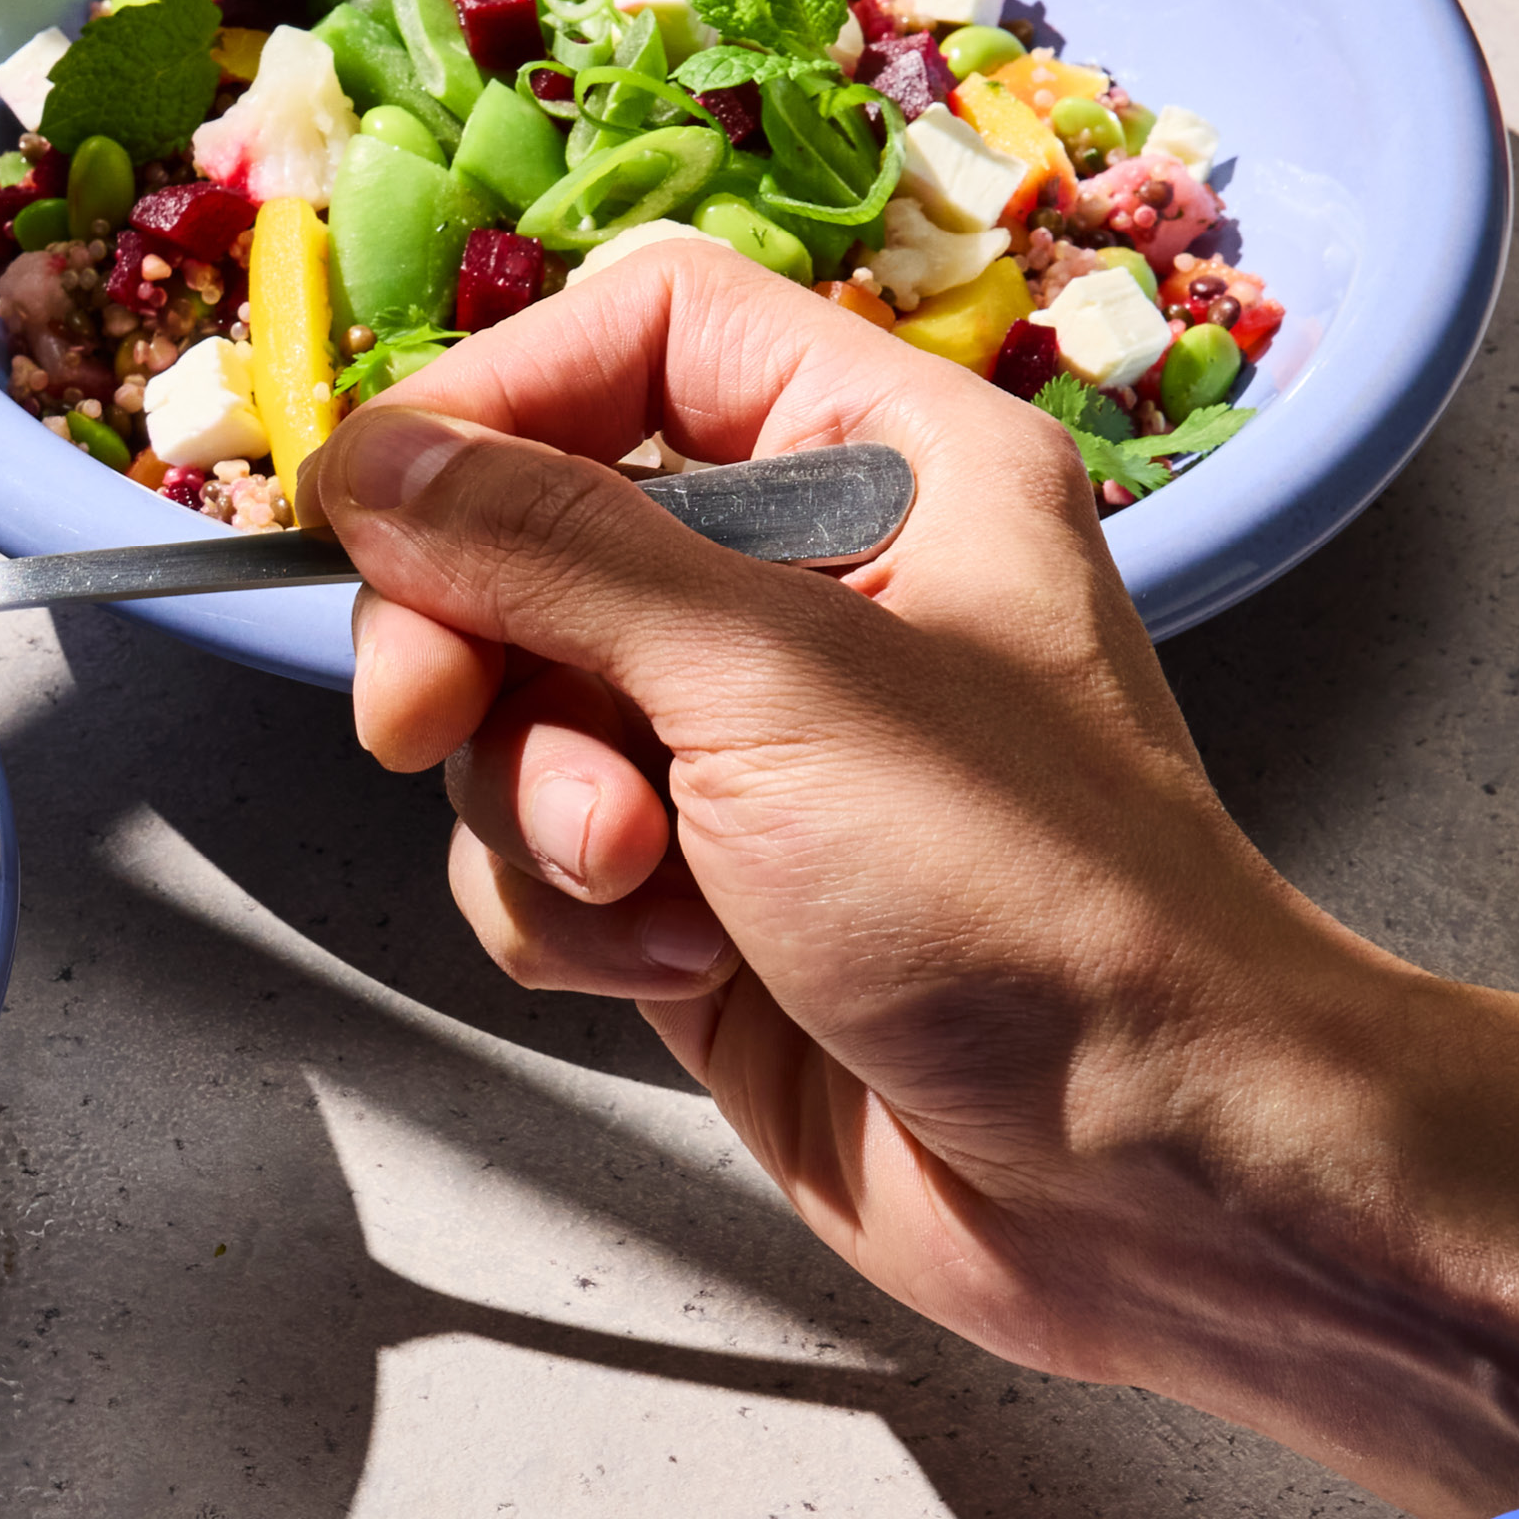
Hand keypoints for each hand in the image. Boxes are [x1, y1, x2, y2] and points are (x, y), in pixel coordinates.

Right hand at [303, 240, 1394, 1393]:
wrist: (1142, 1179)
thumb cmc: (1036, 903)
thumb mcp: (775, 682)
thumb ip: (552, 554)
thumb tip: (376, 464)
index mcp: (888, 462)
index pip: (641, 339)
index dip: (493, 405)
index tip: (379, 510)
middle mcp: (813, 588)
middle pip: (532, 534)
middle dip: (475, 645)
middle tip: (430, 719)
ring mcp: (747, 752)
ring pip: (513, 715)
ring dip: (535, 810)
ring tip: (647, 887)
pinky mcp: (696, 898)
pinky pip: (535, 862)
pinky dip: (569, 922)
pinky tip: (679, 969)